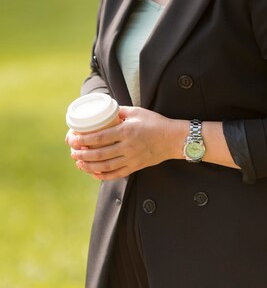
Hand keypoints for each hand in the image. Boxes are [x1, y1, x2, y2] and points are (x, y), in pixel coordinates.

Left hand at [66, 106, 181, 180]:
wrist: (173, 138)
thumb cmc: (155, 122)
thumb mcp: (137, 112)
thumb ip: (120, 111)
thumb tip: (105, 111)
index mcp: (127, 131)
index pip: (100, 137)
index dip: (84, 140)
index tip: (74, 138)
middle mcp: (128, 146)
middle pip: (99, 154)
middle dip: (82, 154)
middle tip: (73, 151)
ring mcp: (132, 158)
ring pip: (105, 166)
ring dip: (89, 166)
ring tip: (79, 163)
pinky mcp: (135, 166)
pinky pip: (116, 174)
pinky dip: (103, 176)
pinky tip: (94, 173)